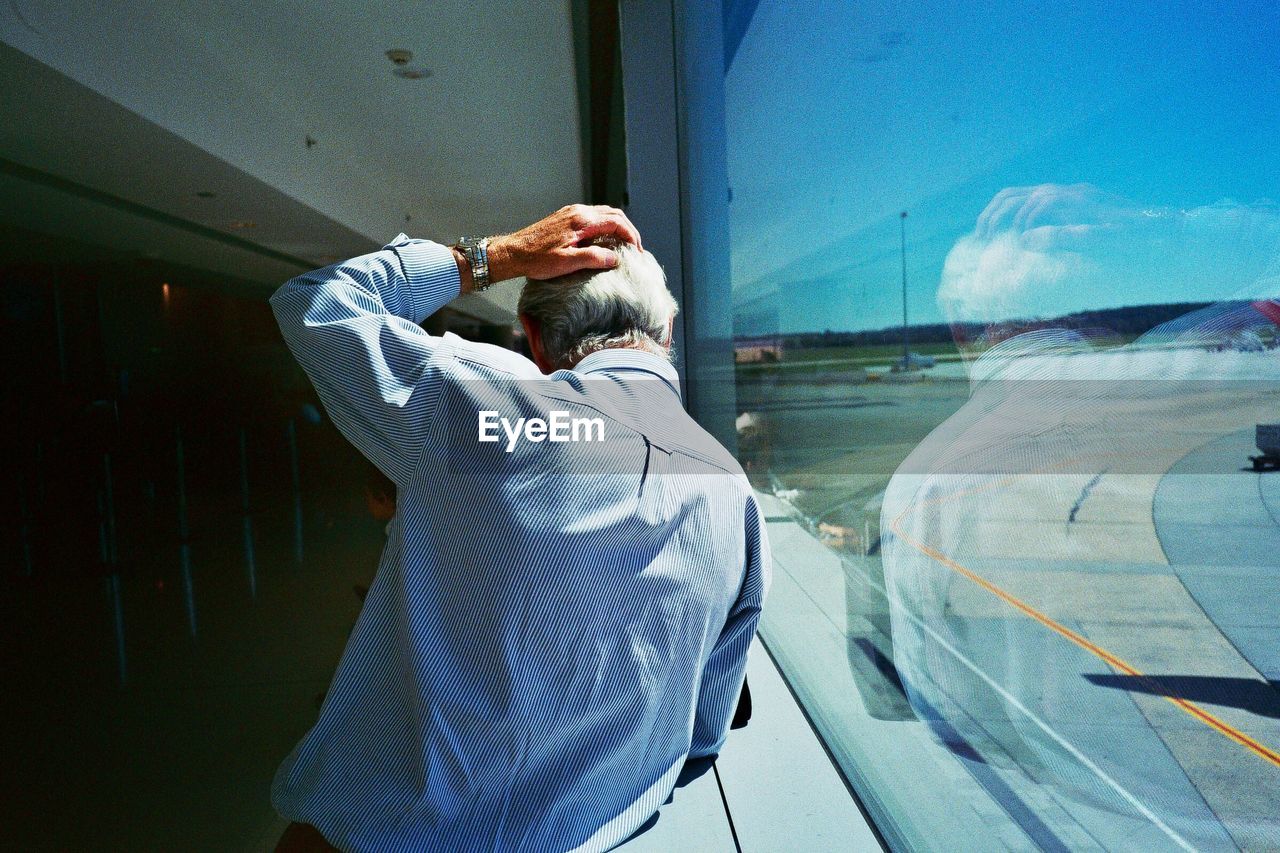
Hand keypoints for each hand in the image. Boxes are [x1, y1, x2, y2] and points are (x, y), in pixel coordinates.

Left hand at [487, 204, 642, 282]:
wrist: (513, 253)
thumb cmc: (537, 259)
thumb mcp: (567, 262)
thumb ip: (594, 258)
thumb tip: (615, 258)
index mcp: (581, 221)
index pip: (616, 222)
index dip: (631, 236)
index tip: (637, 251)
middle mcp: (578, 212)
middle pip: (613, 214)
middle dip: (628, 230)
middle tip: (634, 248)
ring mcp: (571, 213)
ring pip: (603, 214)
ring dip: (616, 228)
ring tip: (623, 246)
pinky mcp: (565, 218)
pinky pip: (592, 218)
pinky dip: (604, 227)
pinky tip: (604, 242)